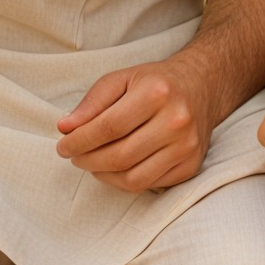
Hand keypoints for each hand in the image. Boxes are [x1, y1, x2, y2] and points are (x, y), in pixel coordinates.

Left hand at [55, 56, 214, 190]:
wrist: (201, 87)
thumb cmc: (154, 83)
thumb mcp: (121, 79)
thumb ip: (91, 103)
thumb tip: (65, 129)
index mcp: (157, 92)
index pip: (108, 127)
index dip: (79, 141)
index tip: (62, 146)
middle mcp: (176, 121)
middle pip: (119, 156)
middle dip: (87, 160)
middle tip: (74, 157)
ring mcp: (186, 146)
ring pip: (133, 178)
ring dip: (103, 175)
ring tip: (92, 163)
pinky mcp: (191, 165)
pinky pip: (149, 185)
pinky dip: (124, 181)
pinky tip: (116, 168)